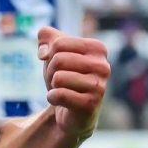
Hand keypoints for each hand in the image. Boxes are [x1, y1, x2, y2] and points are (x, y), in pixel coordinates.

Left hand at [37, 26, 108, 140]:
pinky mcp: (91, 104)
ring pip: (58, 78)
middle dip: (50, 71)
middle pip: (58, 59)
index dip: (50, 55)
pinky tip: (61, 101)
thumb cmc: (65, 76)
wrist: (72, 110)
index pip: (58, 43)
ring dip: (53, 85)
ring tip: (63, 90)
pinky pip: (59, 95)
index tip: (59, 66)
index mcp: (98, 48)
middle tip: (59, 80)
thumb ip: (46, 37)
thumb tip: (43, 47)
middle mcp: (103, 66)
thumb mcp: (54, 52)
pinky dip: (52, 98)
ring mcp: (99, 86)